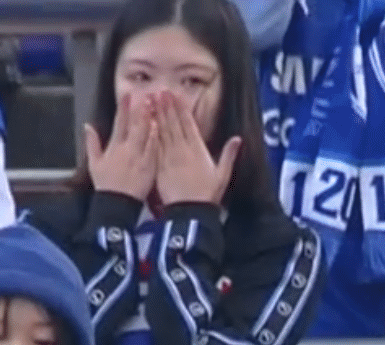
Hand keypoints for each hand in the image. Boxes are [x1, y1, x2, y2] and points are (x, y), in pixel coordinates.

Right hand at [83, 91, 157, 201]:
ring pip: (145, 134)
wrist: (117, 205)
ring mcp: (139, 158)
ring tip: (154, 104)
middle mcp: (127, 149)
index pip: (119, 123)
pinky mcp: (149, 167)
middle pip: (134, 125)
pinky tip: (159, 126)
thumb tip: (88, 126)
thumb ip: (92, 143)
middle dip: (139, 109)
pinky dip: (155, 138)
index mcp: (114, 147)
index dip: (124, 108)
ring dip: (149, 118)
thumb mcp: (94, 164)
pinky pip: (153, 149)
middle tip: (145, 94)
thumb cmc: (106, 185)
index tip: (128, 95)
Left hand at [152, 91, 239, 206]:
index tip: (176, 96)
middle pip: (173, 124)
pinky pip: (155, 146)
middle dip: (167, 107)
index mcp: (198, 150)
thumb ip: (228, 155)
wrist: (190, 212)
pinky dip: (151, 133)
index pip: (188, 124)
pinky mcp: (160, 166)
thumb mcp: (222, 175)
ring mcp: (170, 158)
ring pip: (163, 132)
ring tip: (152, 101)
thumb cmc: (207, 196)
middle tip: (161, 92)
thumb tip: (237, 139)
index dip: (181, 109)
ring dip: (157, 115)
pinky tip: (147, 123)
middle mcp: (183, 150)